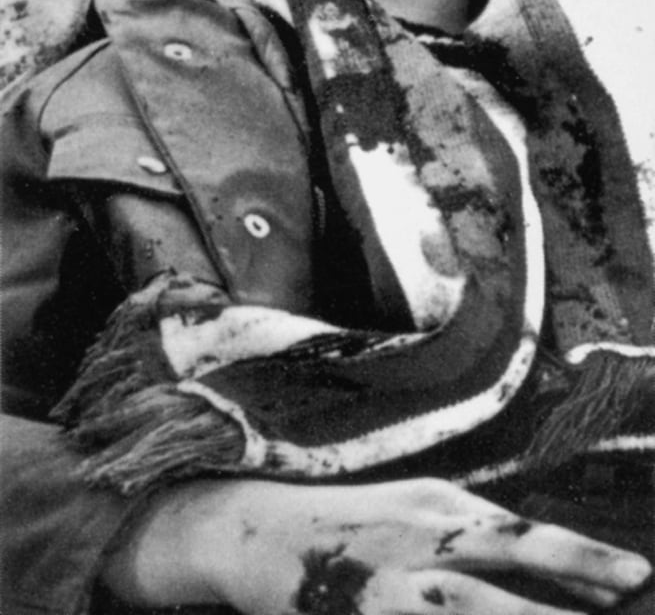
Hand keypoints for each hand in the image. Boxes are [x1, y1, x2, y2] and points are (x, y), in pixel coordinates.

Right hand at [101, 476, 650, 614]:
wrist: (257, 530)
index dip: (583, 560)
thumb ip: (479, 527)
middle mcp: (414, 545)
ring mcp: (382, 590)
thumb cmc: (357, 518)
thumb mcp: (422, 503)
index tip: (640, 579)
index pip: (523, 537)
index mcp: (436, 508)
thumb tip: (551, 557)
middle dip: (567, 596)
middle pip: (499, 578)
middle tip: (631, 595)